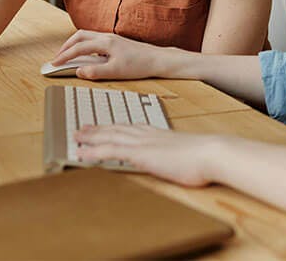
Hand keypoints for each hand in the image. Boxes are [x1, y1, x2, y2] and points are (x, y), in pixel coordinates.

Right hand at [52, 30, 177, 79]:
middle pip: (79, 36)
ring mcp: (111, 37)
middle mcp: (106, 37)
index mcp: (105, 43)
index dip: (64, 56)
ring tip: (68, 55)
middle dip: (66, 46)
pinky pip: (93, 39)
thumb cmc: (139, 65)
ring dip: (74, 44)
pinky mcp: (115, 41)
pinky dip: (83, 44)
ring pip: (86, 36)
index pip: (78, 47)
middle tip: (57, 57)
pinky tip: (85, 54)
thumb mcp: (116, 72)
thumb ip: (95, 72)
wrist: (157, 59)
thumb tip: (78, 71)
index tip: (54, 63)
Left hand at [75, 125, 221, 186]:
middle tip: (81, 129)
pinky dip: (93, 152)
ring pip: (109, 137)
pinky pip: (110, 151)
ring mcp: (142, 143)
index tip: (103, 126)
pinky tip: (82, 154)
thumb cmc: (203, 157)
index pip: (129, 127)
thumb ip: (175, 154)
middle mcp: (146, 134)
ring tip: (76, 137)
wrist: (210, 153)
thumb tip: (175, 159)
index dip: (113, 127)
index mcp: (156, 133)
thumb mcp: (185, 153)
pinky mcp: (140, 154)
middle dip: (97, 129)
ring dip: (90, 137)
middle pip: (115, 129)